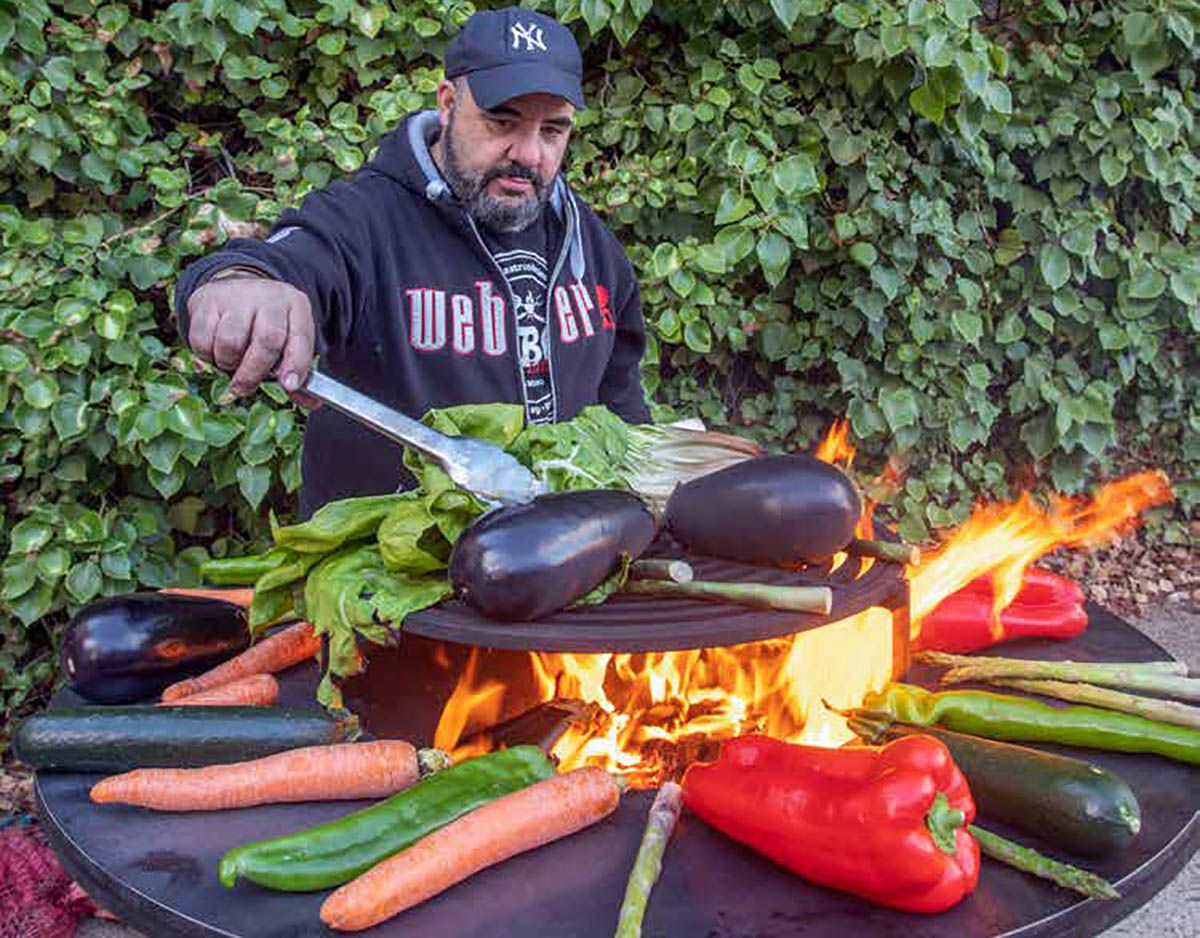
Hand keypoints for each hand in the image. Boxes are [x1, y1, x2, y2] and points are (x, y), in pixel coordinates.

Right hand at [187, 276, 316, 404]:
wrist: (235, 287)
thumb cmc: (268, 323)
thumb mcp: (289, 338)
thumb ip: (298, 371)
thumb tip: (312, 403)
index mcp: (295, 307)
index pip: (301, 338)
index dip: (296, 364)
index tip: (289, 385)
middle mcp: (268, 298)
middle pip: (266, 341)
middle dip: (255, 372)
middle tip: (245, 388)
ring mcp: (236, 297)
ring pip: (230, 343)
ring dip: (228, 363)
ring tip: (231, 362)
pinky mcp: (206, 301)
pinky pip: (201, 340)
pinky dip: (206, 356)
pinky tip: (214, 351)